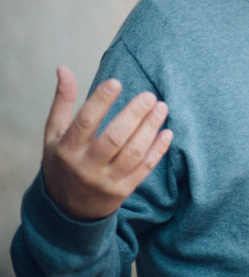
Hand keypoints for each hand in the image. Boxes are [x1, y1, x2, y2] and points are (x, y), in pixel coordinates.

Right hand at [41, 66, 172, 221]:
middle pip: (114, 138)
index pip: (85, 122)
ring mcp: (106, 180)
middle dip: (134, 115)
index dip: (100, 101)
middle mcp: (86, 166)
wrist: (66, 209)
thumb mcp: (54, 134)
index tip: (116, 82)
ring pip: (133, 153)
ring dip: (150, 128)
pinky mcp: (123, 190)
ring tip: (162, 107)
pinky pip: (144, 168)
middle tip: (150, 95)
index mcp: (66, 149)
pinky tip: (167, 131)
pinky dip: (158, 150)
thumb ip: (62, 101)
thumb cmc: (62, 161)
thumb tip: (64, 67)